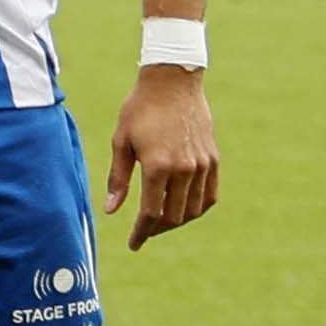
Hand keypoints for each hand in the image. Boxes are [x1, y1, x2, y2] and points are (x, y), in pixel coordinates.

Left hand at [104, 65, 218, 249]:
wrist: (173, 81)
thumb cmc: (140, 109)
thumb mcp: (121, 141)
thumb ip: (118, 179)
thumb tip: (111, 211)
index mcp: (158, 166)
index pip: (151, 214)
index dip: (141, 233)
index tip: (133, 244)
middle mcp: (184, 169)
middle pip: (173, 216)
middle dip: (156, 230)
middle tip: (144, 232)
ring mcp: (202, 165)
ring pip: (193, 209)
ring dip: (176, 221)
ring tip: (160, 222)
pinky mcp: (213, 159)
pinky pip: (209, 195)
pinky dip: (197, 208)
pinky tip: (184, 210)